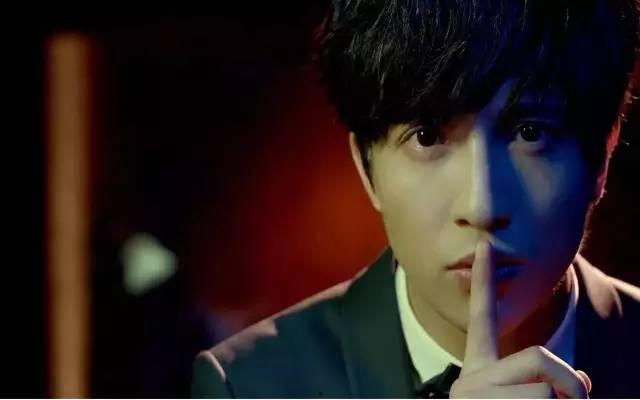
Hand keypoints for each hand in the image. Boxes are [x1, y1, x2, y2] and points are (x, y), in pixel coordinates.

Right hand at [449, 241, 591, 397]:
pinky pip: (544, 397)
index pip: (483, 318)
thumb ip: (548, 385)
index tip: (484, 245)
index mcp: (478, 373)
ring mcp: (471, 392)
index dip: (484, 280)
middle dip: (566, 381)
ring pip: (545, 387)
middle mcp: (469, 380)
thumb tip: (584, 380)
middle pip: (538, 355)